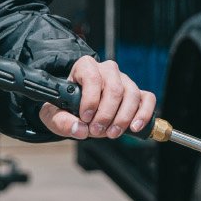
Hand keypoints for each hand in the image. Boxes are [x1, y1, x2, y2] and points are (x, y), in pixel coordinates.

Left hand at [38, 56, 155, 139]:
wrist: (76, 109)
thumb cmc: (64, 107)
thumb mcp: (53, 114)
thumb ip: (61, 121)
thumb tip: (80, 129)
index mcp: (85, 67)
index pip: (92, 77)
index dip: (90, 99)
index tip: (85, 117)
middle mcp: (107, 70)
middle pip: (114, 88)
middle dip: (106, 113)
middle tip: (97, 131)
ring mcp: (124, 80)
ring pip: (132, 94)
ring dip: (123, 117)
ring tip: (112, 133)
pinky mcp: (137, 93)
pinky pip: (147, 98)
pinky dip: (144, 114)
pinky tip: (134, 127)